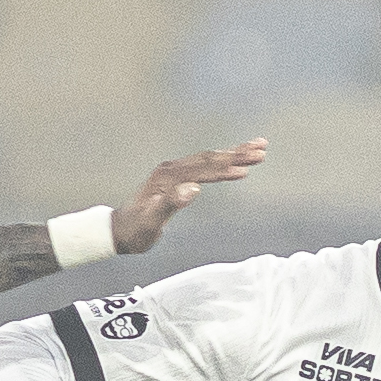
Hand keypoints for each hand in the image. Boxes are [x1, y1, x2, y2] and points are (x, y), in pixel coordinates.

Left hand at [112, 142, 266, 254]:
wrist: (118, 230)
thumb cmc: (134, 231)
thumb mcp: (151, 222)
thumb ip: (170, 204)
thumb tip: (194, 189)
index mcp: (168, 177)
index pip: (203, 169)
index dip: (225, 168)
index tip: (247, 168)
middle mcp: (172, 169)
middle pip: (210, 157)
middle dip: (237, 153)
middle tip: (262, 149)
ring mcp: (174, 171)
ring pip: (209, 158)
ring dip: (234, 153)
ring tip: (259, 149)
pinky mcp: (176, 177)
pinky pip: (204, 165)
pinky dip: (222, 162)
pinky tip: (235, 162)